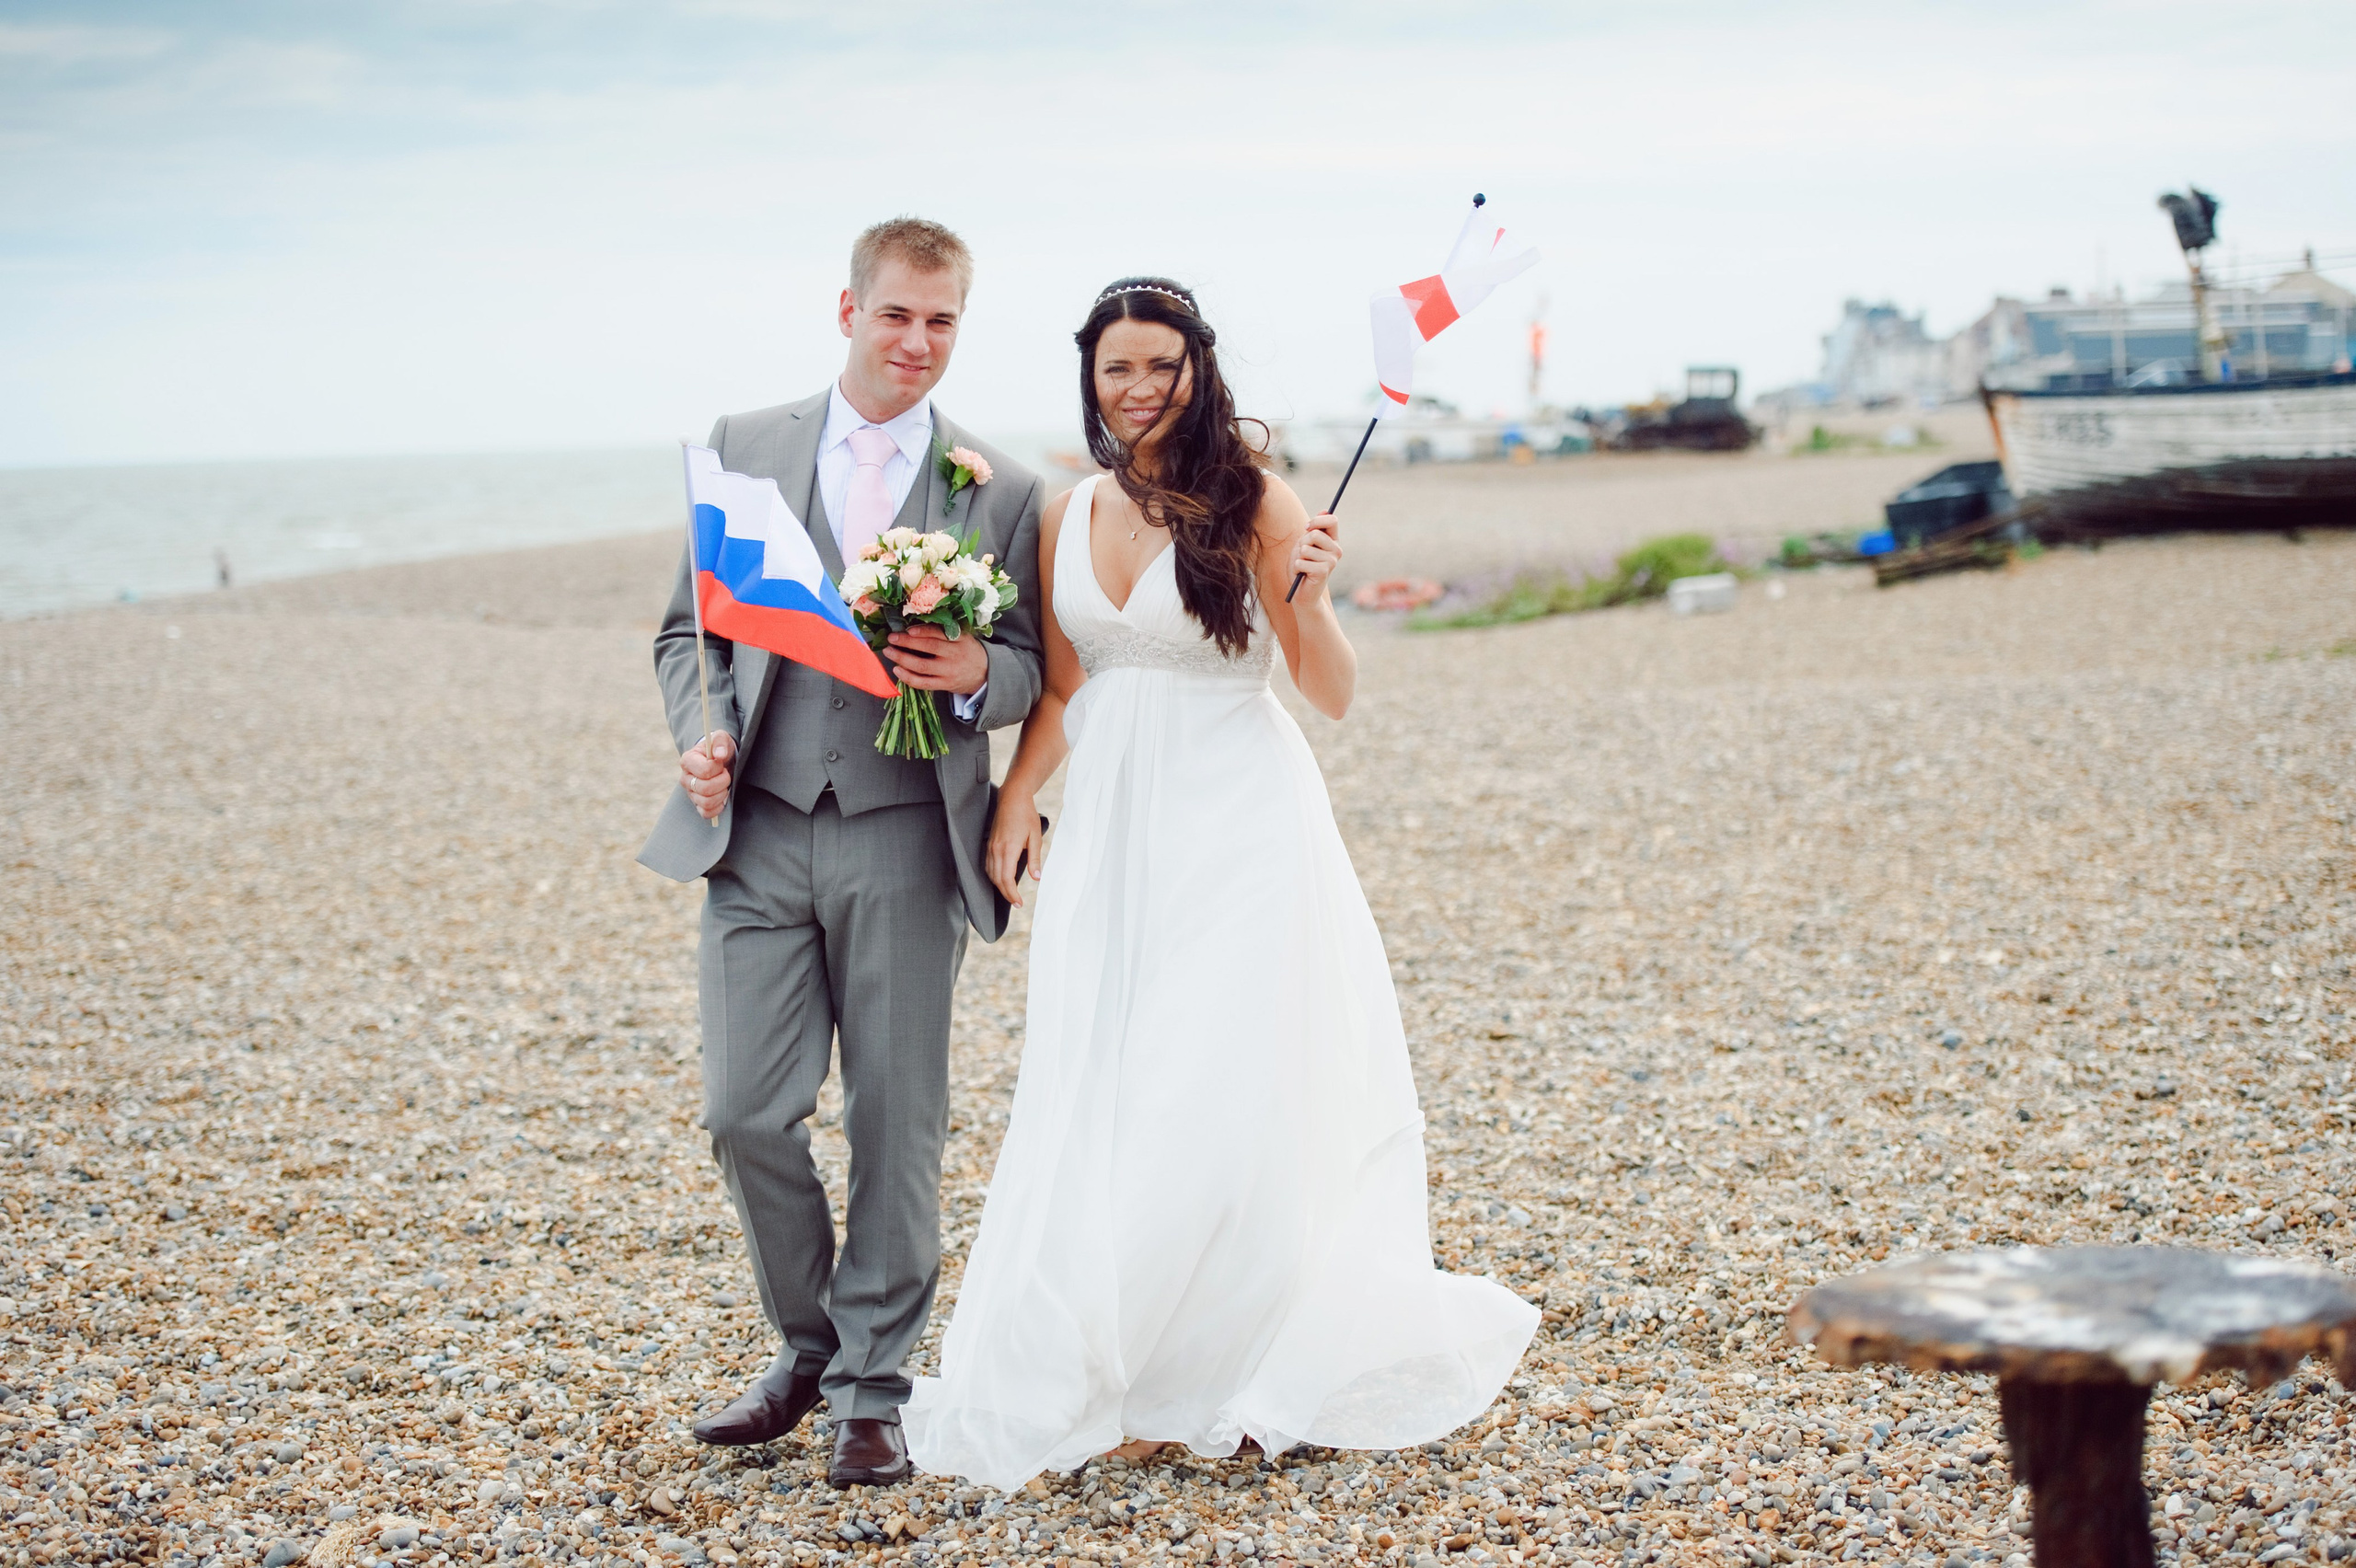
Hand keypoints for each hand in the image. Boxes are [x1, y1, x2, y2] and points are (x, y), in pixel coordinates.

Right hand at [680, 732, 734, 819]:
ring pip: (707, 802)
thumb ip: (720, 742)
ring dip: (722, 794)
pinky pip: (706, 813)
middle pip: (705, 789)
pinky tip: (722, 796)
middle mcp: (685, 779)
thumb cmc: (719, 748)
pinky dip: (718, 807)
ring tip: (725, 784)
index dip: (718, 768)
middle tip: (726, 774)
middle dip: (723, 782)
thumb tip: (719, 755)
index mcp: (687, 761)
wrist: (719, 759)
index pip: (704, 771)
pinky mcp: (697, 804)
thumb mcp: (720, 738)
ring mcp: (690, 793)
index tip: (721, 763)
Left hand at [884, 624, 989, 693]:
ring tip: (889, 652)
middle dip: (906, 642)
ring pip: (922, 666)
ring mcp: (948, 671)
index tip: (908, 629)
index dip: (923, 631)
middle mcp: (954, 655)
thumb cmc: (968, 651)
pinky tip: (897, 670)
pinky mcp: (944, 685)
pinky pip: (923, 683)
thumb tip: (915, 625)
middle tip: (891, 638)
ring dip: (902, 658)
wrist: (985, 673)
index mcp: (960, 639)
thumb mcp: (963, 637)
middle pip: (928, 648)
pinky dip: (908, 678)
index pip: (939, 633)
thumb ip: (945, 632)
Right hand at [987, 790, 1045, 906]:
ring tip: (1010, 893)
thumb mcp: (1035, 837)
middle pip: (997, 880)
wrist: (1012, 799)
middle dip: (1006, 894)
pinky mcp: (989, 844)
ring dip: (999, 886)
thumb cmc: (1026, 816)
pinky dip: (994, 876)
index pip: (1007, 879)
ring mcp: (990, 847)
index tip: (1019, 903)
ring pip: (990, 874)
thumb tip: (1036, 878)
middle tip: (1017, 903)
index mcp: (1008, 849)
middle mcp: (996, 850)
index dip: (1012, 894)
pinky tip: (1001, 879)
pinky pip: (988, 865)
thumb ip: (1034, 859)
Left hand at [1289, 513, 1340, 596]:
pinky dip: (1296, 568)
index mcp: (1333, 541)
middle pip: (1315, 534)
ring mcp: (1331, 561)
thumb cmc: (1302, 567)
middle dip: (1302, 544)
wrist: (1302, 593)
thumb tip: (1325, 509)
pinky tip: (1301, 575)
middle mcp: (1336, 550)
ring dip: (1298, 557)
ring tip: (1302, 566)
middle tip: (1303, 556)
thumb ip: (1313, 529)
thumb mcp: (1305, 544)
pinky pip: (1301, 562)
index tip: (1306, 528)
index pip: (1332, 520)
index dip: (1317, 520)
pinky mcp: (1323, 572)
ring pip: (1305, 549)